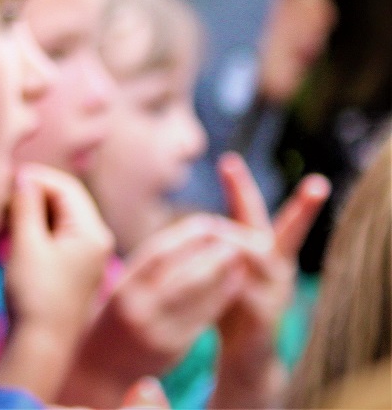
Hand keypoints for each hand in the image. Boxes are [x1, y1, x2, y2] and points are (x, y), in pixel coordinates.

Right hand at [4, 164, 114, 337]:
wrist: (41, 344)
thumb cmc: (34, 294)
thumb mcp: (26, 244)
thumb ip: (26, 206)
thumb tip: (23, 177)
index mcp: (91, 232)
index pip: (65, 186)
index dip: (34, 178)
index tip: (4, 182)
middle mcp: (96, 240)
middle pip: (65, 199)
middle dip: (32, 194)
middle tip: (1, 199)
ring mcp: (87, 255)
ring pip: (59, 217)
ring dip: (32, 211)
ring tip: (3, 217)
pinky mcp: (75, 267)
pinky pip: (57, 235)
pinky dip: (36, 229)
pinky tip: (13, 235)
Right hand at [57, 213, 252, 406]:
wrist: (97, 374)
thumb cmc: (109, 327)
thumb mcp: (115, 294)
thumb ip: (142, 271)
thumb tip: (181, 239)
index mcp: (120, 289)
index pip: (156, 253)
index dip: (186, 235)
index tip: (209, 223)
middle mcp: (135, 308)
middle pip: (179, 271)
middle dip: (210, 250)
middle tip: (233, 236)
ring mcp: (155, 330)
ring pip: (195, 294)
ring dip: (222, 271)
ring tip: (240, 255)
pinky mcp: (172, 349)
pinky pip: (203, 318)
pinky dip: (222, 297)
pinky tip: (235, 284)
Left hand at [208, 153, 329, 408]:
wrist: (243, 357)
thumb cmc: (230, 307)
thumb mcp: (221, 271)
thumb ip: (215, 250)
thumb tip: (194, 222)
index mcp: (261, 251)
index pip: (249, 212)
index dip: (240, 186)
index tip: (229, 159)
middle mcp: (276, 267)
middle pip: (287, 230)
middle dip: (306, 208)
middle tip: (320, 184)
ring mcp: (277, 290)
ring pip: (261, 256)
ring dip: (237, 243)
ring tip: (211, 231)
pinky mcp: (269, 316)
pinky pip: (250, 291)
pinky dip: (231, 280)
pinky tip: (218, 274)